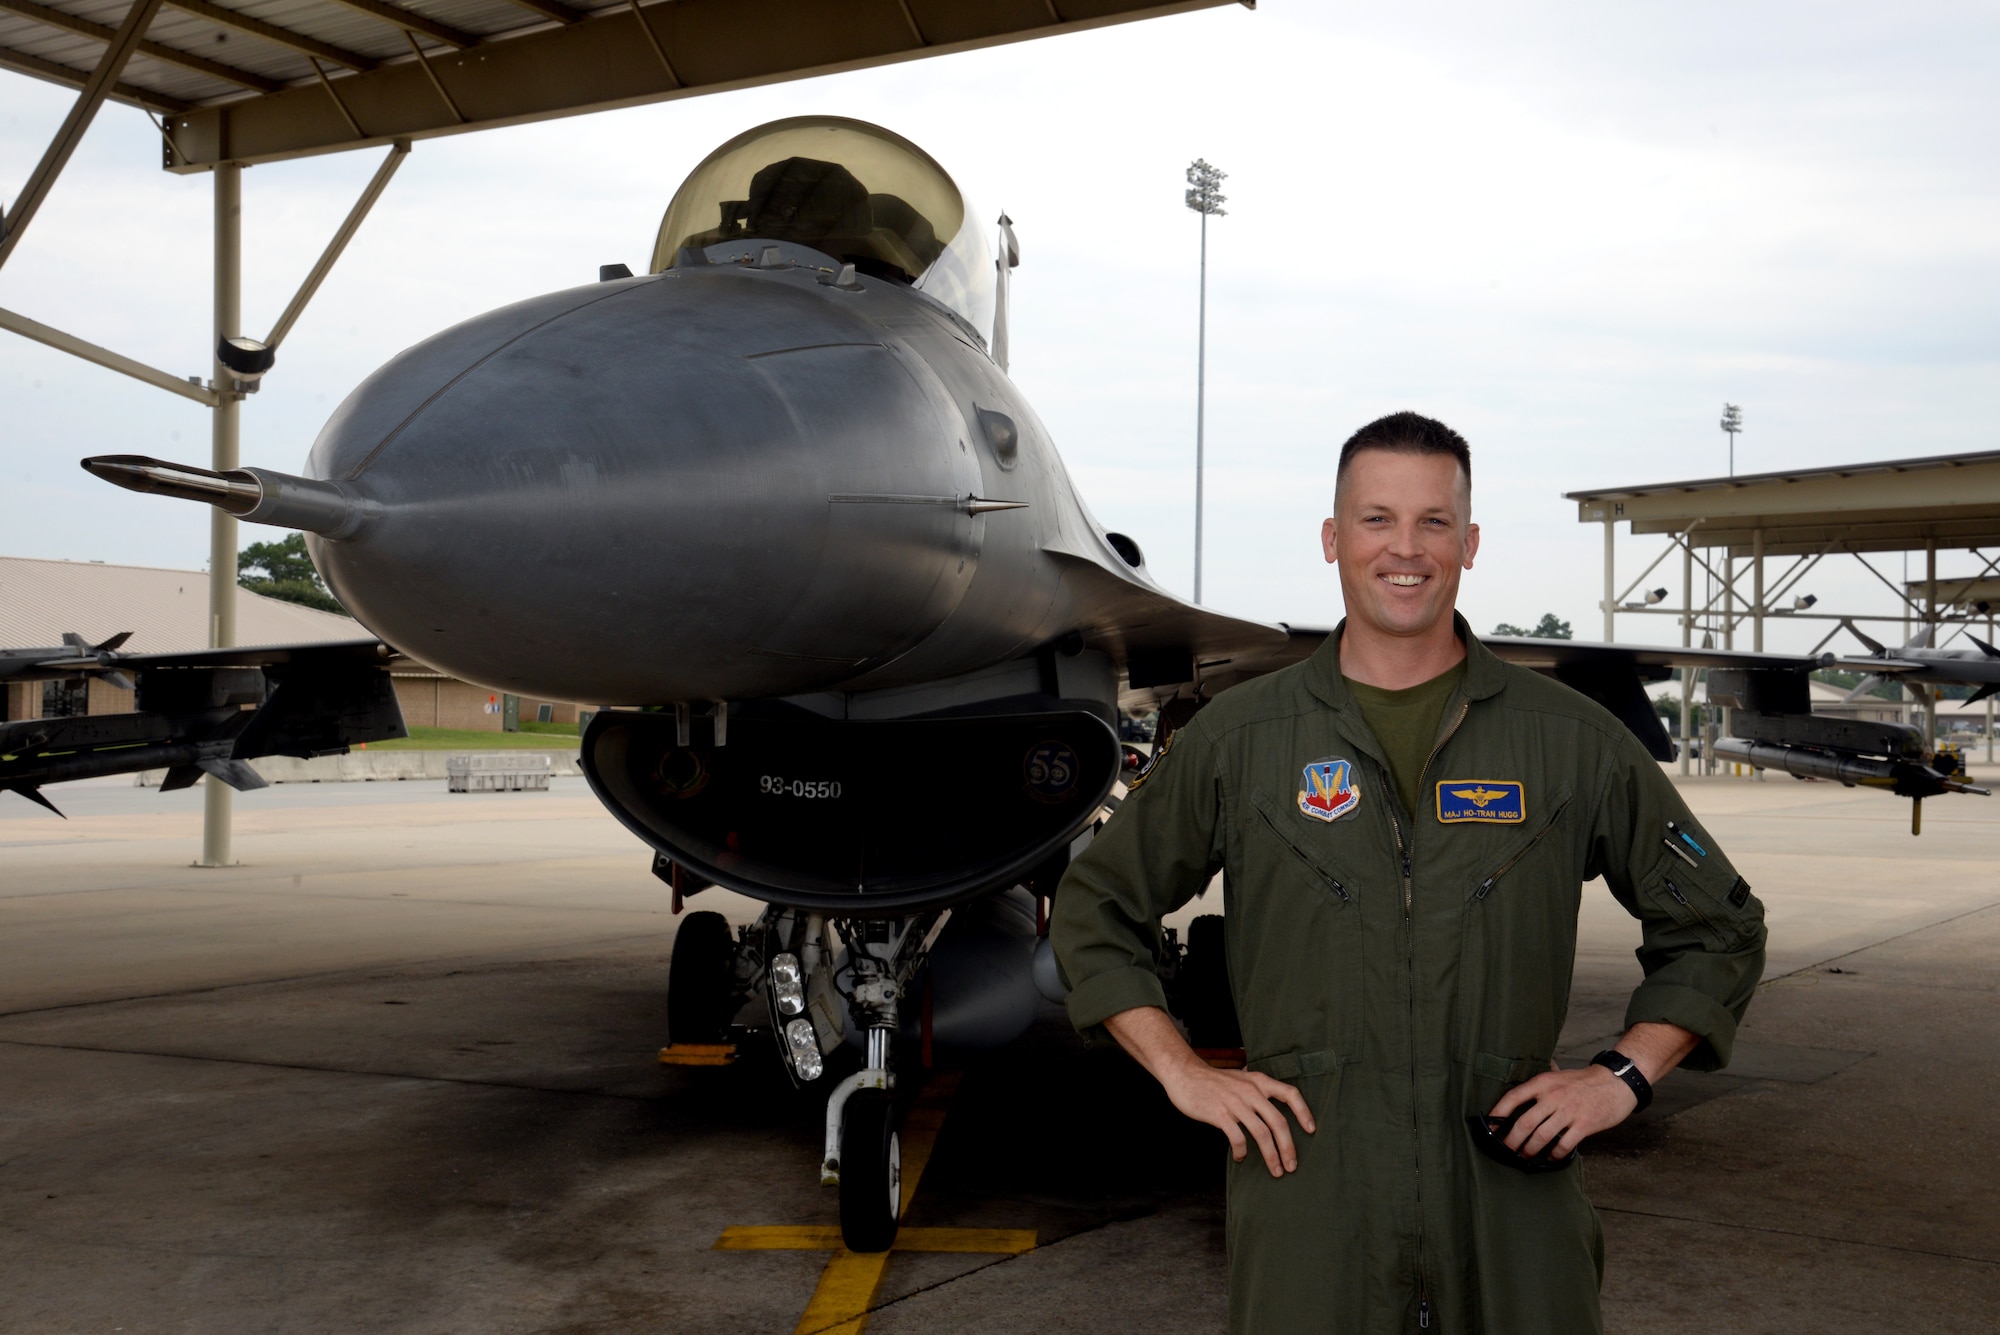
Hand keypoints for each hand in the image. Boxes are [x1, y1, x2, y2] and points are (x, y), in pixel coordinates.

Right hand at [1102, 1005, 1314, 1177]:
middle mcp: (1251, 1091)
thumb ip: (1257, 1091)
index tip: (1311, 1130)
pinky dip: (1242, 1151)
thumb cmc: (1213, 1080)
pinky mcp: (1219, 1114)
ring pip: (1262, 1134)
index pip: (1290, 1093)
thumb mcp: (1240, 1078)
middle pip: (1279, 1122)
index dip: (1304, 1112)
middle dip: (1288, 1147)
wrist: (1184, 1073)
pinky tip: (1241, 1158)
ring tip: (1276, 1170)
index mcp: (1258, 1081)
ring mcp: (1235, 1103)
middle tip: (1292, 1166)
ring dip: (1271, 1156)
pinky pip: (1238, 1138)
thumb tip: (1273, 1111)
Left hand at [1489, 1066, 1633, 1160]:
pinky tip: (1550, 1158)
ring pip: (1541, 1136)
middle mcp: (1553, 1096)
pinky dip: (1554, 1155)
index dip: (1498, 1113)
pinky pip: (1564, 1145)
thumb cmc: (1584, 1081)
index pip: (1513, 1097)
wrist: (1617, 1082)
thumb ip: (1540, 1084)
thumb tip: (1518, 1093)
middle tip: (1506, 1150)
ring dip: (1530, 1150)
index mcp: (1544, 1082)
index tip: (1490, 1127)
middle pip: (1524, 1122)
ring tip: (1525, 1156)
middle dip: (1512, 1140)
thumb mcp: (1558, 1075)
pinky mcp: (1584, 1125)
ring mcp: (1569, 1111)